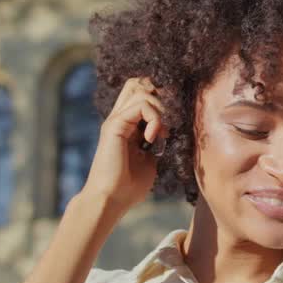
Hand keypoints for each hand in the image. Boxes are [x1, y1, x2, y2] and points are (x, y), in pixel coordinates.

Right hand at [79, 77, 166, 211]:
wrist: (111, 200)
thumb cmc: (129, 186)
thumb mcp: (150, 160)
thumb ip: (156, 142)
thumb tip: (168, 131)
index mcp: (128, 124)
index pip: (142, 92)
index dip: (160, 98)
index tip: (170, 123)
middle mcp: (120, 118)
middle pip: (138, 82)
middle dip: (161, 95)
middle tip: (167, 122)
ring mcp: (116, 120)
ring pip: (142, 89)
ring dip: (161, 109)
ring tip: (161, 134)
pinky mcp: (115, 125)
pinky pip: (142, 105)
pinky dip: (154, 119)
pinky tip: (153, 138)